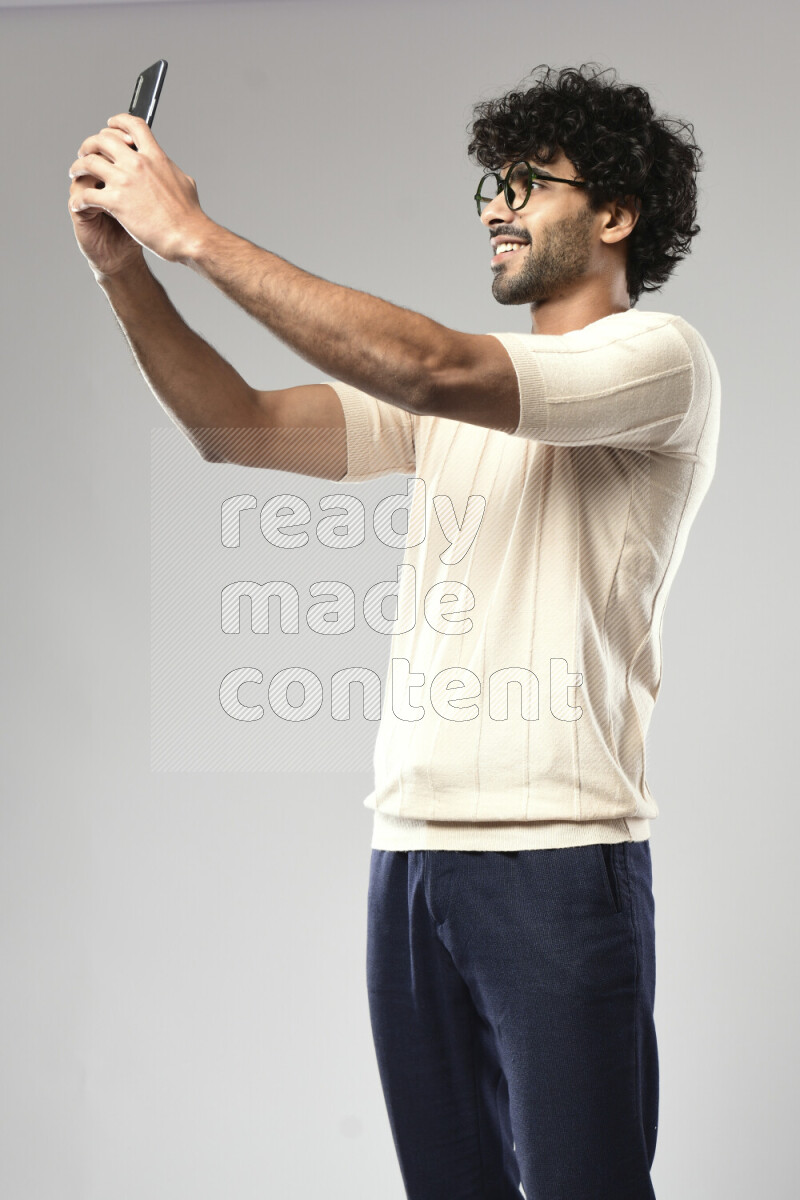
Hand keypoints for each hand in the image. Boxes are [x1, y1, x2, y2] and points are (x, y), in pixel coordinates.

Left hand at [67, 113, 210, 265]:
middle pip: (104, 139)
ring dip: (78, 166)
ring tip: (75, 174)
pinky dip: (79, 199)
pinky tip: (79, 203)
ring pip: (89, 162)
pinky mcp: (116, 202)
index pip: (133, 125)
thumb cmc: (189, 216)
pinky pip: (87, 194)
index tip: (110, 125)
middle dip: (90, 143)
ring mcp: (125, 182)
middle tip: (85, 152)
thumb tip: (167, 167)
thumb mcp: (184, 182)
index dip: (118, 121)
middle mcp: (138, 164)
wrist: (189, 236)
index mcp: (155, 157)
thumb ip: (169, 170)